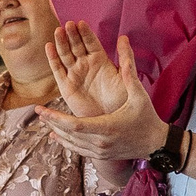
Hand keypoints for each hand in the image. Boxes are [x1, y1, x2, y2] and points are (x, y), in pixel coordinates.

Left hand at [36, 26, 167, 161]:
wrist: (157, 144)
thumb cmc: (147, 117)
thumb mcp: (138, 93)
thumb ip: (128, 69)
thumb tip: (123, 40)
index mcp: (107, 126)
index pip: (74, 125)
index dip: (55, 118)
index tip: (42, 110)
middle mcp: (101, 142)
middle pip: (68, 135)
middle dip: (52, 123)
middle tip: (38, 113)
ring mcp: (100, 152)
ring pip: (71, 144)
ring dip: (57, 132)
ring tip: (45, 122)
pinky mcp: (101, 156)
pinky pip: (78, 151)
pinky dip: (66, 143)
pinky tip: (56, 137)